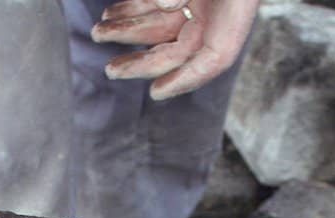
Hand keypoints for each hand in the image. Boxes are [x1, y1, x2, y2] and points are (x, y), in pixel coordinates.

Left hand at [92, 0, 259, 100]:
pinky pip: (157, 5)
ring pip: (162, 27)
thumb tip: (163, 3)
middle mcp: (217, 13)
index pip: (213, 59)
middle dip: (143, 60)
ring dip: (129, 31)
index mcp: (235, 12)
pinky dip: (134, 9)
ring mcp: (201, 0)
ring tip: (99, 32)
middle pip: (180, 50)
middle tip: (111, 70)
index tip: (156, 92)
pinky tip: (111, 13)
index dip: (185, 80)